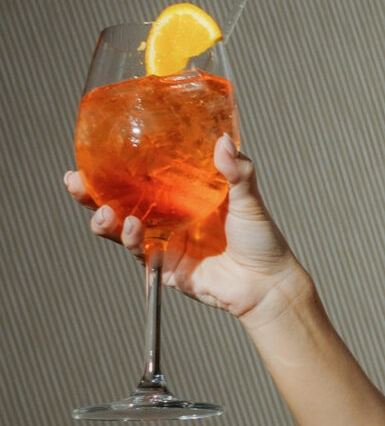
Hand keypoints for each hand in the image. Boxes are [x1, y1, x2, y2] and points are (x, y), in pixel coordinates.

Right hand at [64, 133, 302, 321]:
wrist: (268, 284)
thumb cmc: (262, 241)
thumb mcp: (250, 199)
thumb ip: (238, 172)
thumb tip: (222, 141)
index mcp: (184, 196)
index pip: (143, 178)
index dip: (117, 167)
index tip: (94, 153)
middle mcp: (170, 218)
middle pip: (121, 202)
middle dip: (92, 193)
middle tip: (75, 181)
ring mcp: (166, 242)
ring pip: (123, 229)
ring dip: (107, 220)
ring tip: (107, 212)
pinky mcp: (166, 266)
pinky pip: (140, 253)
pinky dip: (131, 240)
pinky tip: (130, 227)